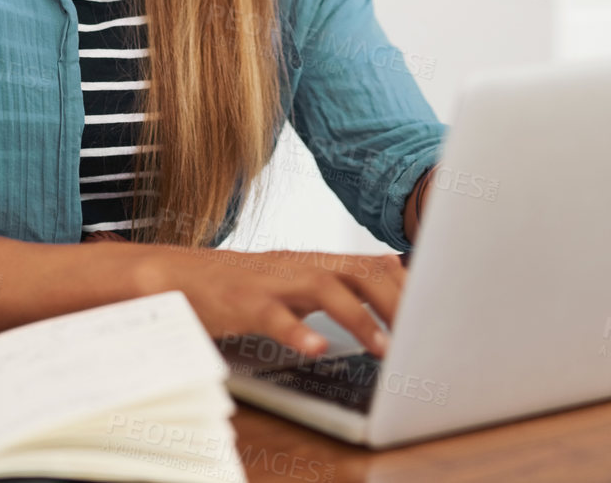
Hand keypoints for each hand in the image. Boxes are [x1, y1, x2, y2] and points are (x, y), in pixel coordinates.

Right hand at [136, 246, 405, 358]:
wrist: (174, 276)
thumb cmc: (238, 284)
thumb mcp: (292, 281)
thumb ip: (333, 284)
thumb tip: (386, 283)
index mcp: (313, 261)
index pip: (372, 263)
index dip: (408, 284)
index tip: (436, 308)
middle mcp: (298, 264)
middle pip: (360, 271)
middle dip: (397, 302)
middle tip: (422, 335)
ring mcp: (270, 281)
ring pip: (325, 288)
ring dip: (359, 317)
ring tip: (383, 348)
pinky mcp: (241, 303)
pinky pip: (273, 316)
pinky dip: (297, 331)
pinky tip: (317, 349)